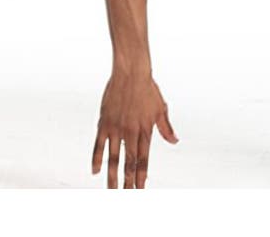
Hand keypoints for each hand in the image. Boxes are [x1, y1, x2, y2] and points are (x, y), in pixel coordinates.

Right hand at [91, 71, 178, 187]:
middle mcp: (131, 132)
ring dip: (113, 176)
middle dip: (128, 182)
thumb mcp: (160, 108)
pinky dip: (96, 158)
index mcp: (145, 131)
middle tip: (126, 196)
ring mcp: (116, 128)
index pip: (143, 160)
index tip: (140, 190)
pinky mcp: (105, 122)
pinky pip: (99, 143)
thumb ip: (166, 128)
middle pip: (129, 163)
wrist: (131, 71)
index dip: (142, 176)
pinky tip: (95, 171)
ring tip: (112, 190)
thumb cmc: (147, 88)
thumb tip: (174, 141)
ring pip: (114, 158)